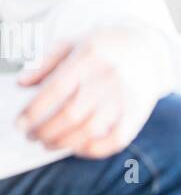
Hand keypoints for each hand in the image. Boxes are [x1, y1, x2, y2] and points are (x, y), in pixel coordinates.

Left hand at [16, 27, 166, 158]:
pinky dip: (93, 150)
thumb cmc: (103, 47)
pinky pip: (114, 141)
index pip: (55, 89)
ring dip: (64, 143)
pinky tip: (78, 148)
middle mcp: (107, 78)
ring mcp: (124, 98)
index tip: (20, 124)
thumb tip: (22, 83)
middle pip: (70, 114)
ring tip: (49, 144)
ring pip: (89, 131)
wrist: (147, 49)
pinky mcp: (137, 114)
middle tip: (32, 136)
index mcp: (88, 57)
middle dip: (45, 131)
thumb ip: (45, 62)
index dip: (34, 111)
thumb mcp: (72, 44)